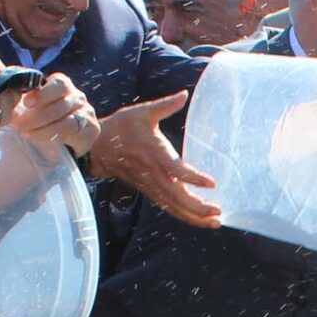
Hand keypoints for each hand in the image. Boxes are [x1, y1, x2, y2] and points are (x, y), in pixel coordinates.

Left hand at [8, 73, 98, 156]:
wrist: (72, 136)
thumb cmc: (48, 116)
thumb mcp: (36, 104)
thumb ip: (24, 99)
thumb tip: (3, 97)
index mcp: (63, 85)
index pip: (58, 84)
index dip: (43, 93)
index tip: (27, 102)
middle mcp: (77, 97)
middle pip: (60, 105)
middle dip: (38, 116)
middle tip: (21, 125)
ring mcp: (86, 113)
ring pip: (66, 121)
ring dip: (45, 129)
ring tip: (28, 134)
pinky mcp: (92, 129)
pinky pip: (74, 133)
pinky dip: (58, 137)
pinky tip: (46, 140)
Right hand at [94, 92, 221, 227]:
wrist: (98, 147)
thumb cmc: (121, 127)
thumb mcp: (143, 112)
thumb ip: (166, 105)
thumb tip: (184, 94)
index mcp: (155, 154)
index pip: (177, 170)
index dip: (194, 178)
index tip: (212, 183)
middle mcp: (154, 174)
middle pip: (178, 197)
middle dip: (198, 208)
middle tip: (219, 213)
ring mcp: (151, 185)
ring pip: (174, 206)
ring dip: (194, 217)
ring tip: (215, 222)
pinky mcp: (150, 191)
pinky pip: (168, 207)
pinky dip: (184, 216)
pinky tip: (199, 219)